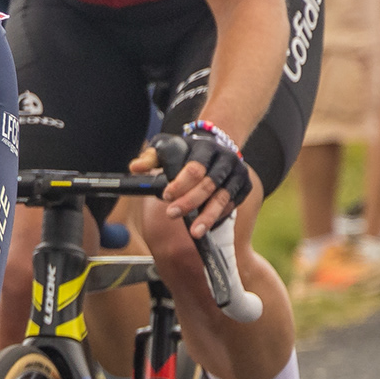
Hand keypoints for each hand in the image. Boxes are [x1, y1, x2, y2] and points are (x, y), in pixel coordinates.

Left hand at [141, 122, 254, 241]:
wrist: (216, 146)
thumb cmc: (186, 151)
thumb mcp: (166, 147)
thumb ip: (150, 158)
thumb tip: (135, 167)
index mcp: (206, 147)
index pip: (194, 168)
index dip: (180, 184)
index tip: (166, 196)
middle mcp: (225, 158)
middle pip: (209, 184)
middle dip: (190, 202)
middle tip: (172, 214)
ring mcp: (238, 172)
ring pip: (223, 198)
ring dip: (208, 217)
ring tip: (195, 232)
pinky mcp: (244, 186)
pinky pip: (232, 205)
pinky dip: (218, 216)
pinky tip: (206, 226)